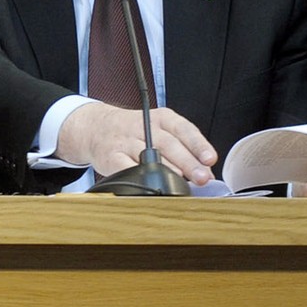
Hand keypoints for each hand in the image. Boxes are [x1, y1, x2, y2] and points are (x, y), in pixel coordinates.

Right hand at [56, 103, 217, 185]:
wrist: (96, 127)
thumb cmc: (135, 131)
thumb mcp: (160, 129)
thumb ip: (183, 148)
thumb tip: (208, 173)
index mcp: (161, 118)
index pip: (183, 129)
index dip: (198, 145)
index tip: (210, 159)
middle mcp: (143, 126)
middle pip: (168, 144)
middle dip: (188, 163)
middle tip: (203, 178)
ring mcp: (126, 142)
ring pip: (149, 157)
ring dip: (167, 174)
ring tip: (182, 187)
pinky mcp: (111, 157)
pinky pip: (128, 170)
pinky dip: (142, 180)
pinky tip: (153, 189)